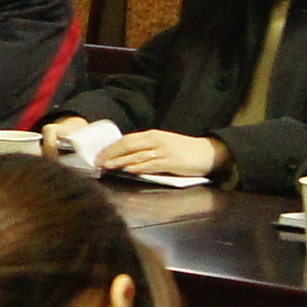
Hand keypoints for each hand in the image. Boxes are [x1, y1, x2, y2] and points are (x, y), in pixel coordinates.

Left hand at [98, 130, 223, 179]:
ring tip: (107, 167)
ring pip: (137, 156)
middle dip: (111, 154)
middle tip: (98, 162)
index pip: (127, 139)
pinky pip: (150, 165)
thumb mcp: (164, 144)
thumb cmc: (185, 151)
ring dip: (120, 162)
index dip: (112, 147)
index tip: (99, 155)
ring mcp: (163, 151)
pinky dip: (138, 168)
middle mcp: (156, 140)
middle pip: (128, 146)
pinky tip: (128, 171)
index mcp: (153, 135)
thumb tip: (128, 158)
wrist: (208, 152)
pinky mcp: (171, 162)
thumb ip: (148, 149)